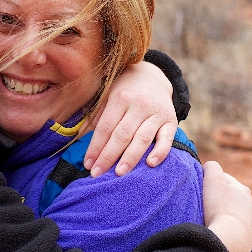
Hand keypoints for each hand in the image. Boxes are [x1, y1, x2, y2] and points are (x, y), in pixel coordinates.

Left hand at [83, 61, 176, 176]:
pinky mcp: (171, 120)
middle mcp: (139, 105)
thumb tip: (80, 137)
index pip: (105, 127)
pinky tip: (150, 164)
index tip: (88, 164)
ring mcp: (156, 113)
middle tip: (97, 174)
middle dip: (108, 156)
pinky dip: (160, 151)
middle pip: (121, 135)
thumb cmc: (123, 89)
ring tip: (119, 173)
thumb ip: (96, 115)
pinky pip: (167, 138)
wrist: (153, 76)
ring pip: (142, 138)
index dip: (95, 147)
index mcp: (119, 98)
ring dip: (130, 158)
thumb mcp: (107, 95)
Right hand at [203, 161, 251, 251]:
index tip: (199, 187)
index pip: (223, 178)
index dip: (208, 180)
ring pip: (230, 213)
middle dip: (215, 198)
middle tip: (202, 202)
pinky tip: (215, 229)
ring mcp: (249, 223)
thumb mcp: (213, 178)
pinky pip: (231, 228)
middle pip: (227, 196)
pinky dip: (224, 227)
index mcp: (242, 189)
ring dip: (220, 213)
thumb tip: (208, 167)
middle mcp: (249, 205)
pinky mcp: (245, 240)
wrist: (229, 241)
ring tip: (207, 218)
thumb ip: (211, 167)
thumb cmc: (220, 208)